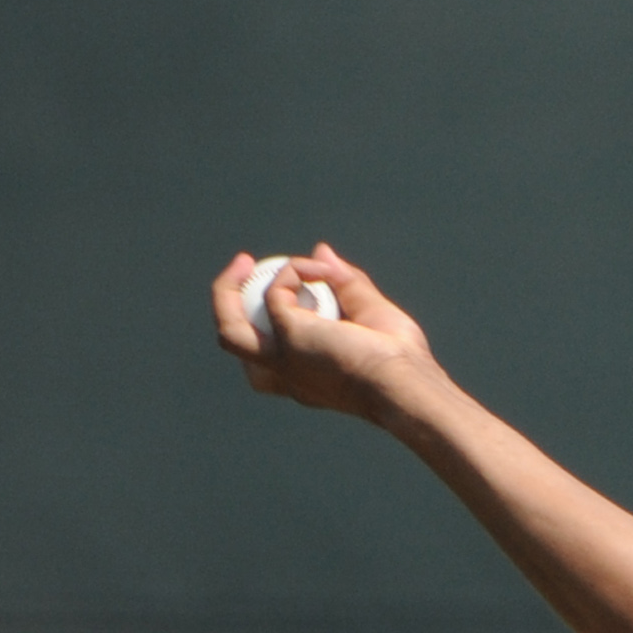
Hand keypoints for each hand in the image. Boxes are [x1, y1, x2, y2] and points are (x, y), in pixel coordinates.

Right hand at [210, 244, 438, 421]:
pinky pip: (276, 291)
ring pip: (229, 332)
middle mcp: (288, 375)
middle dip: (229, 303)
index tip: (289, 285)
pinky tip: (321, 269)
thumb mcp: (370, 313)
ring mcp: (284, 360)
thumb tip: (321, 250)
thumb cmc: (399, 360)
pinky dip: (295, 270)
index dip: (267, 316)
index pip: (267, 353)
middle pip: (237, 345)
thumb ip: (345, 283)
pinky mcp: (290, 338)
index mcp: (305, 376)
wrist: (406, 382)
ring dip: (226, 292)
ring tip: (245, 261)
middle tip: (247, 266)